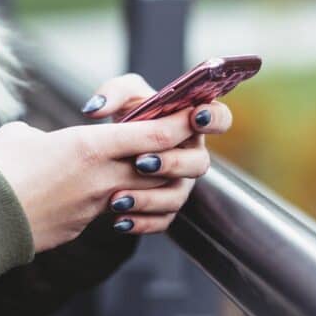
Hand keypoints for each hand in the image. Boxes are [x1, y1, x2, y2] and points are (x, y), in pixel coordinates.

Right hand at [0, 107, 196, 252]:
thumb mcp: (22, 136)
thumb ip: (49, 135)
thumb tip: (50, 144)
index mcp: (89, 146)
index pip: (154, 135)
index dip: (179, 124)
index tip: (192, 115)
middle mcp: (101, 178)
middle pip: (160, 167)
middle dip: (174, 155)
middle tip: (173, 143)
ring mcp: (95, 207)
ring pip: (143, 193)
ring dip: (151, 183)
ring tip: (141, 171)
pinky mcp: (83, 227)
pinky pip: (116, 213)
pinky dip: (122, 203)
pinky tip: (108, 196)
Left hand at [81, 73, 232, 233]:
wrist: (111, 150)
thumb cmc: (128, 115)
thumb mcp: (122, 96)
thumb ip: (113, 93)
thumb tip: (95, 109)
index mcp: (191, 123)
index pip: (220, 118)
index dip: (214, 118)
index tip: (195, 117)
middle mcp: (191, 155)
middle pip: (199, 163)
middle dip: (172, 163)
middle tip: (141, 162)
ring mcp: (181, 183)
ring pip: (177, 196)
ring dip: (149, 198)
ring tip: (118, 198)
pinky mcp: (166, 208)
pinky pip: (161, 220)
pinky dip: (140, 222)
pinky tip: (119, 220)